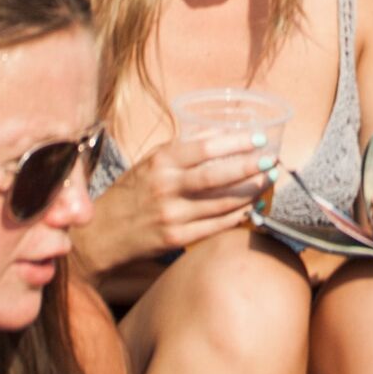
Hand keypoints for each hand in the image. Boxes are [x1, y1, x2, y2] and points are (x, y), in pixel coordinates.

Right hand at [91, 123, 269, 260]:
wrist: (100, 234)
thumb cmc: (129, 193)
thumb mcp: (149, 163)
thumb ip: (182, 149)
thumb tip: (220, 134)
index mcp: (160, 162)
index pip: (205, 148)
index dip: (236, 144)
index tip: (259, 140)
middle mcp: (166, 187)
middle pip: (217, 177)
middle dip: (250, 168)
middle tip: (272, 163)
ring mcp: (171, 215)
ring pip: (221, 204)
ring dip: (250, 194)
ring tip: (267, 183)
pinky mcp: (175, 239)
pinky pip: (214, 227)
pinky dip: (236, 218)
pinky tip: (250, 209)